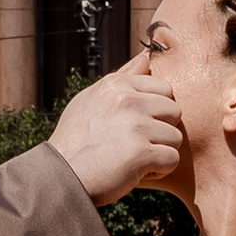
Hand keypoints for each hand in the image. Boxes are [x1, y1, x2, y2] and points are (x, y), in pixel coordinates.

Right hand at [46, 53, 182, 205]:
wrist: (60, 176)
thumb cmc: (74, 141)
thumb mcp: (90, 100)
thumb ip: (122, 78)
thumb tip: (146, 58)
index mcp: (116, 85)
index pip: (164, 89)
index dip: (154, 111)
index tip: (133, 125)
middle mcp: (127, 101)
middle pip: (174, 112)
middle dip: (160, 131)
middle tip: (135, 143)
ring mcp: (136, 126)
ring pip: (175, 138)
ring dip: (159, 152)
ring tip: (133, 158)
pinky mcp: (141, 152)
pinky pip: (172, 159)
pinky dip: (158, 171)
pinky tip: (136, 171)